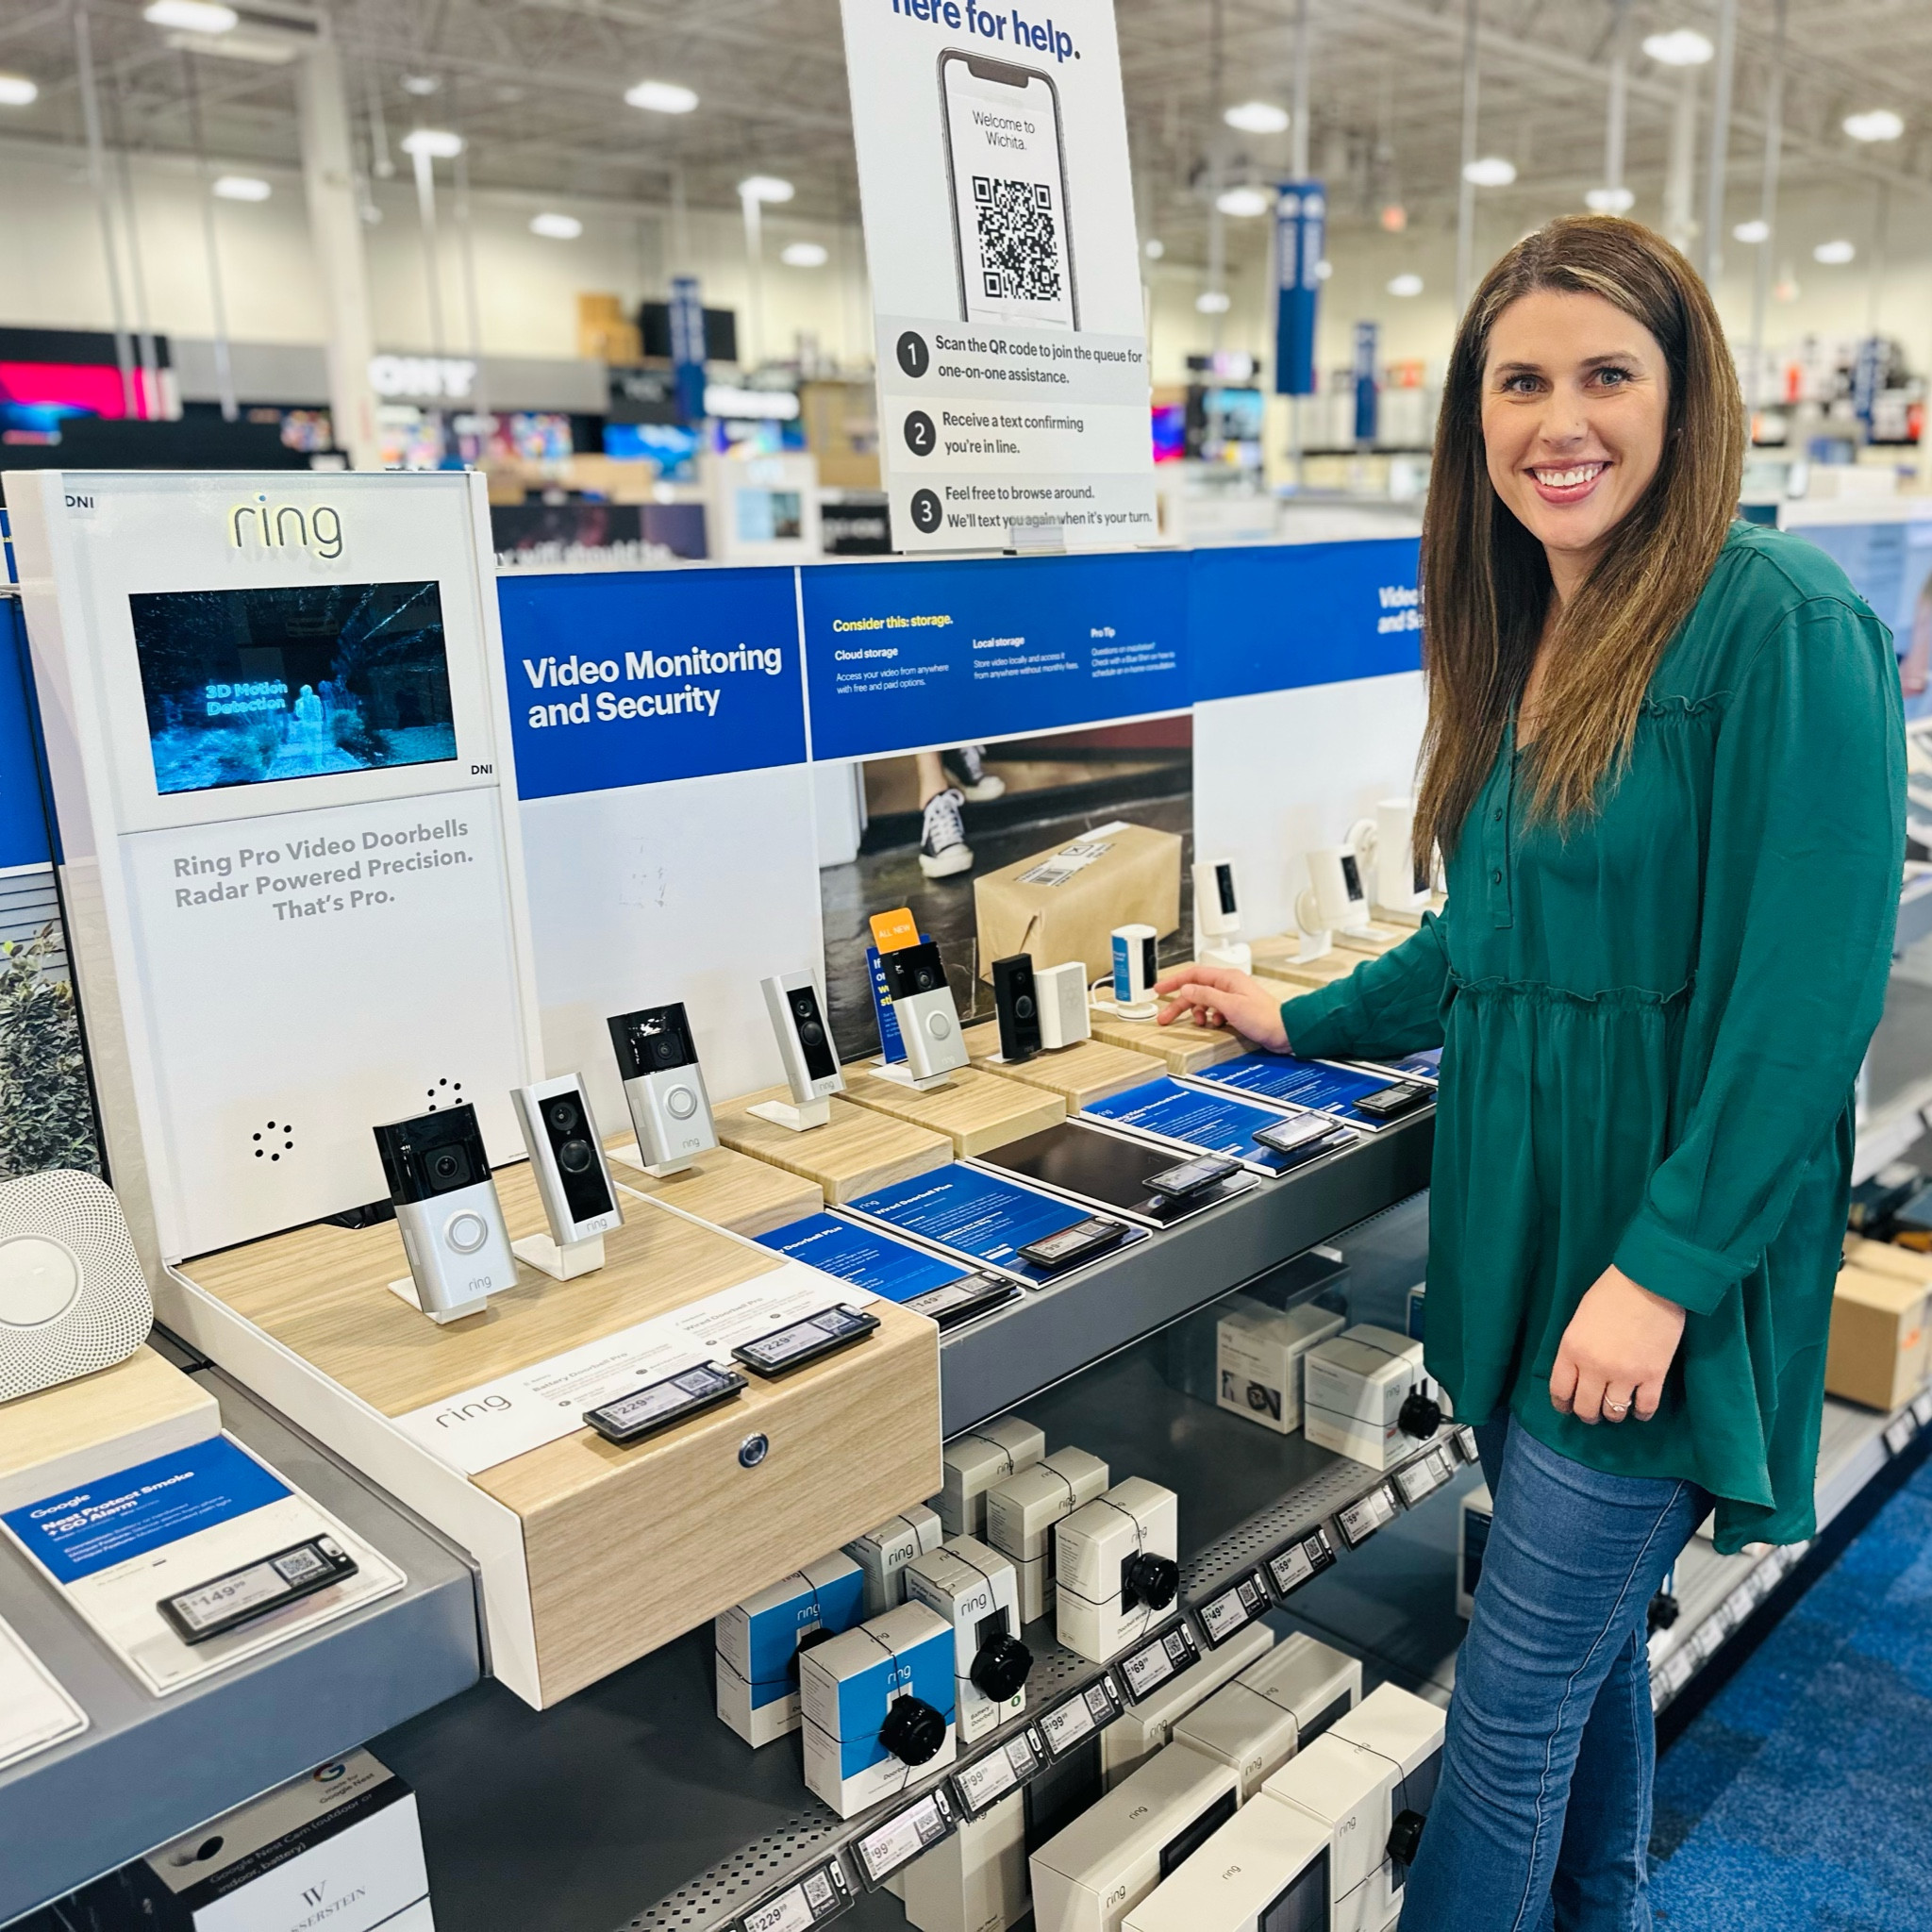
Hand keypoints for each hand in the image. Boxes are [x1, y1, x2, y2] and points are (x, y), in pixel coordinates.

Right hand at [1152, 964, 1288, 1053]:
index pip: (1193, 975)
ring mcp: (1232, 997)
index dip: (1174, 982)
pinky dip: (1210, 1019)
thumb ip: (1206, 996)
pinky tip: (1214, 1024)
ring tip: (1199, 1022)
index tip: (1159, 989)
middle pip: (1196, 991)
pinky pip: (1214, 1011)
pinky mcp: (1236, 1010)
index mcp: (1227, 979)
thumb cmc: (1265, 1018)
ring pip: (1204, 1003)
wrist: (1285, 1031)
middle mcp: (1228, 985)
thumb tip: (1186, 989)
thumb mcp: (1230, 1005)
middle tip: (1165, 1017)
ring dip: (1197, 1013)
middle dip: (1180, 1004)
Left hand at [1549, 1264, 1685, 1424]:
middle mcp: (1595, 1367)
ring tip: (1616, 1408)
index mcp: (1572, 1349)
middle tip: (1592, 1412)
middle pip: (1585, 1407)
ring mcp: (1625, 1374)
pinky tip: (1639, 1410)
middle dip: (1587, 1414)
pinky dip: (1641, 1413)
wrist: (1649, 1281)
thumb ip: (1577, 1346)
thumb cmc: (1611, 1291)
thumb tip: (1579, 1369)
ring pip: (1614, 1412)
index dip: (1562, 1404)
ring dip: (1613, 1414)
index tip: (1566, 1407)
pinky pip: (1645, 1408)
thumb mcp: (1580, 1317)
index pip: (1560, 1389)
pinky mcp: (1654, 1376)